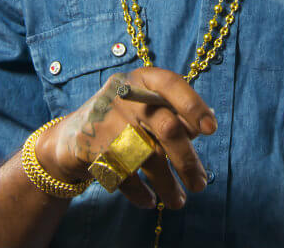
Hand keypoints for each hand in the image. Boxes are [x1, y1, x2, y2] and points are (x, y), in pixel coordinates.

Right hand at [36, 67, 216, 209]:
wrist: (72, 135)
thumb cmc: (123, 119)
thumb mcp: (145, 105)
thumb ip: (172, 112)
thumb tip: (204, 127)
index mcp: (142, 80)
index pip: (171, 85)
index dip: (194, 106)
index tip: (211, 130)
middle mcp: (125, 97)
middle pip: (167, 128)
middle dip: (187, 161)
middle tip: (199, 185)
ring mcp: (108, 122)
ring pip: (149, 158)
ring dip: (168, 185)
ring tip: (178, 202)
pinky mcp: (93, 148)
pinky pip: (126, 177)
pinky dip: (140, 194)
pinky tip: (150, 201)